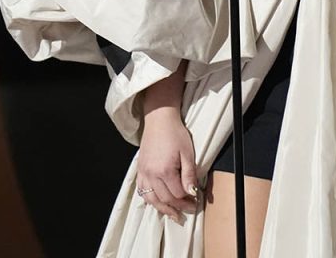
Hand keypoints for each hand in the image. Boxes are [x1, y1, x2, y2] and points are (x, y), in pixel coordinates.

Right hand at [135, 107, 198, 221]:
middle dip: (178, 207)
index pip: (177, 194)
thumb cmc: (174, 133)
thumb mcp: (187, 153)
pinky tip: (157, 203)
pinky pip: (142, 191)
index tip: (196, 203)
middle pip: (165, 199)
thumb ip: (189, 174)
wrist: (159, 120)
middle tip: (188, 210)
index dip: (187, 201)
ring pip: (151, 199)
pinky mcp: (139, 170)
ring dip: (163, 209)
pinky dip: (150, 200)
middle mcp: (151, 174)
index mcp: (164, 170)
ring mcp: (143, 173)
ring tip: (174, 215)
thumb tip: (192, 192)